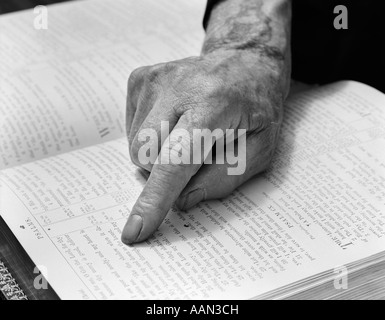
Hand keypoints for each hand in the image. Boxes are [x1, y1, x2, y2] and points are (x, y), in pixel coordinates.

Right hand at [122, 50, 287, 243]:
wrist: (243, 61)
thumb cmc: (256, 106)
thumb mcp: (261, 147)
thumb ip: (225, 178)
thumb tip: (183, 201)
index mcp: (213, 105)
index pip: (176, 160)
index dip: (156, 199)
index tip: (136, 231)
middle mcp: (177, 87)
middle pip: (147, 157)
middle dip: (165, 172)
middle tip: (196, 156)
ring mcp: (155, 79)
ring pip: (136, 146)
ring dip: (160, 155)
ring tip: (188, 133)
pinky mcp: (140, 79)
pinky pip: (132, 130)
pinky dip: (152, 138)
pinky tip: (175, 122)